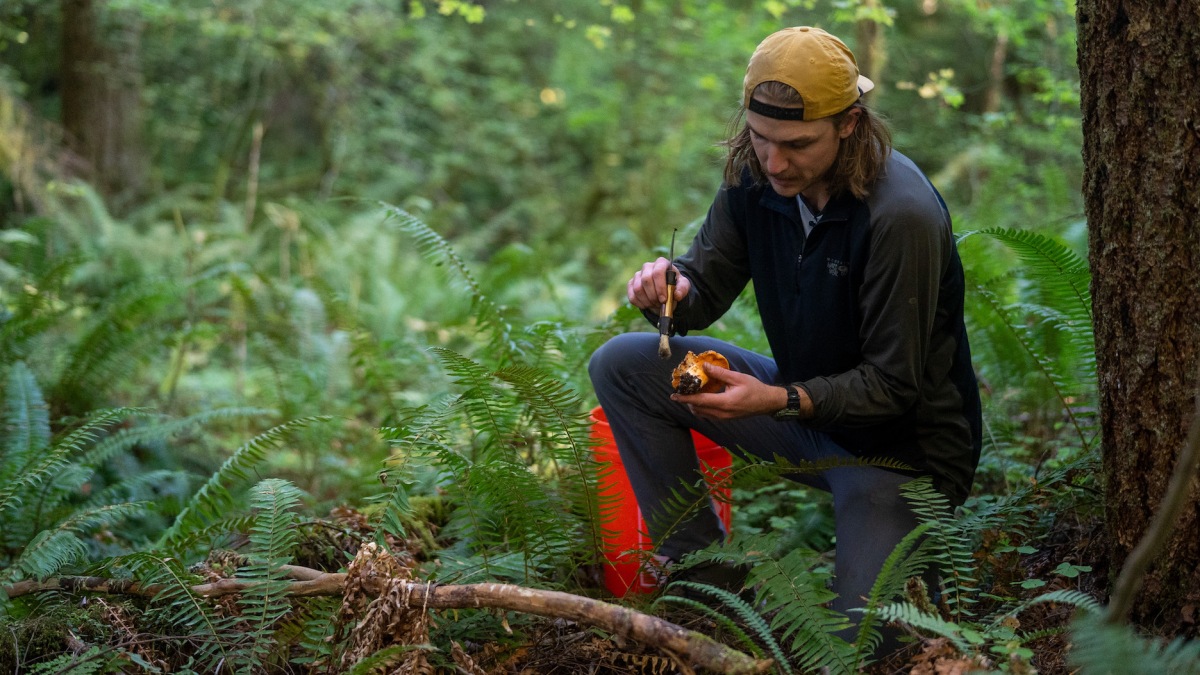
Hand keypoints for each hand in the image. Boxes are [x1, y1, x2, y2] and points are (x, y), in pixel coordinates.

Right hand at [627, 257, 690, 310]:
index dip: (660, 287)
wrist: (665, 289)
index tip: (664, 299)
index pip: (657, 272)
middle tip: (660, 304)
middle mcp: (648, 266)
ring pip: (637, 289)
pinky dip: (640, 304)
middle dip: (653, 295)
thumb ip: (682, 289)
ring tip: (655, 305)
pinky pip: (632, 295)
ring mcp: (638, 275)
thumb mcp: (683, 285)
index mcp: (661, 263)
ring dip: (647, 301)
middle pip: (646, 280)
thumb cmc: (674, 285)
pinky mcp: (631, 284)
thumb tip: (676, 295)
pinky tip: (648, 305)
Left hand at [670, 363, 792, 419]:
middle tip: (681, 390)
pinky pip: (708, 415)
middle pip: (697, 409)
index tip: (673, 396)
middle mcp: (722, 413)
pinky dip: (701, 407)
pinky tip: (701, 398)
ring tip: (689, 393)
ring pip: (701, 414)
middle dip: (687, 401)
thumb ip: (719, 373)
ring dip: (693, 405)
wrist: (767, 403)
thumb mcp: (737, 377)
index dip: (685, 398)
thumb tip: (704, 366)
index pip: (699, 401)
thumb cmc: (754, 388)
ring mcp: (723, 418)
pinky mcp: (725, 418)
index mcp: (724, 403)